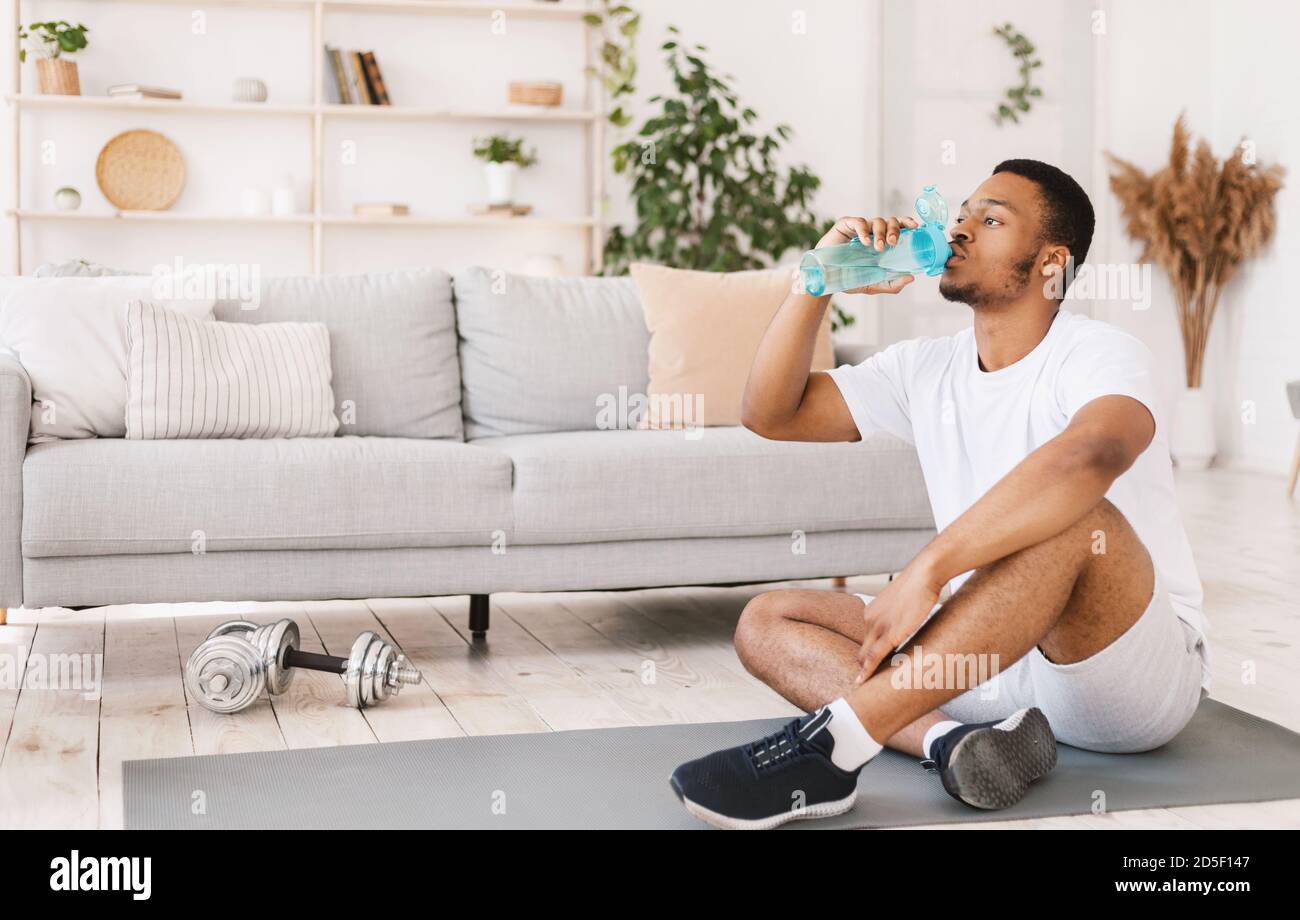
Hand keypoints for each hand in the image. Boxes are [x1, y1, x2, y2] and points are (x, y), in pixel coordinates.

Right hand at [816, 215, 919, 294]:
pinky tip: (865, 242)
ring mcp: (859, 229)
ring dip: (881, 233)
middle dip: (895, 230)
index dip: (907, 223)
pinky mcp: (845, 225)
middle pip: (890, 221)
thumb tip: (911, 278)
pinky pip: (858, 221)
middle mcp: (872, 233)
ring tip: (879, 248)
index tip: (916, 226)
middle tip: (893, 244)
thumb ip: (891, 284)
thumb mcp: (872, 285)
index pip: (898, 227)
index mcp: (882, 243)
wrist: (825, 280)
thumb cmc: (848, 279)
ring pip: (877, 220)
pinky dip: (864, 230)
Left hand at [853, 560, 944, 685]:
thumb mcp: (901, 604)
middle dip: (863, 667)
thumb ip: (897, 617)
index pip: (866, 641)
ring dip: (865, 671)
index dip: (866, 657)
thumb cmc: (918, 586)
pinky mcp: (890, 633)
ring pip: (866, 655)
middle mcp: (870, 620)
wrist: (924, 573)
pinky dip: (868, 670)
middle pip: (862, 650)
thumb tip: (903, 625)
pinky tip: (864, 680)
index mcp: (871, 613)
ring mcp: (879, 626)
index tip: (867, 670)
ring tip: (864, 688)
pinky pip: (875, 656)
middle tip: (864, 684)